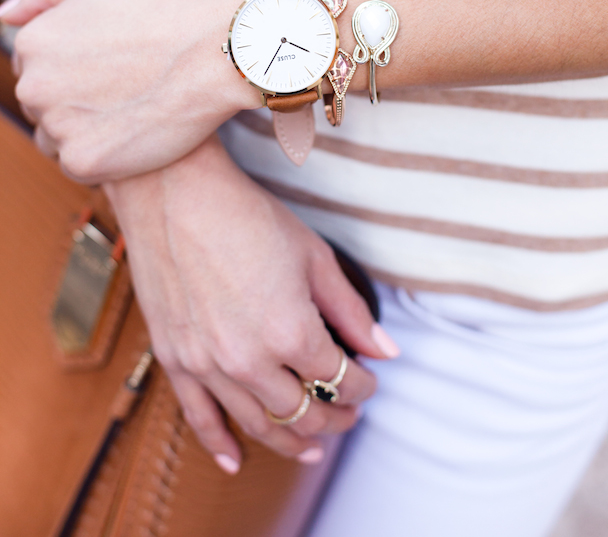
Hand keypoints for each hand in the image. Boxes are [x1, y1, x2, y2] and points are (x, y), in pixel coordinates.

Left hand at [1, 0, 259, 181]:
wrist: (217, 52)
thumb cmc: (166, 10)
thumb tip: (5, 17)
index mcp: (34, 41)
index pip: (34, 63)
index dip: (73, 62)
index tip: (109, 63)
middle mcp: (35, 85)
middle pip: (41, 101)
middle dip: (73, 96)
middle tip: (124, 88)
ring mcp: (57, 126)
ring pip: (55, 136)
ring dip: (82, 128)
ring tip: (129, 111)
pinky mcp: (84, 162)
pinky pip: (78, 164)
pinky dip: (102, 154)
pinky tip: (133, 134)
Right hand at [104, 137, 398, 472]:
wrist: (175, 193)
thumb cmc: (247, 216)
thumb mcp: (314, 256)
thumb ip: (351, 310)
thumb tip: (385, 350)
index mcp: (290, 330)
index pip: (340, 379)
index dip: (363, 385)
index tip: (369, 379)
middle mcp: (249, 359)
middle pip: (304, 412)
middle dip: (335, 418)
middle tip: (348, 414)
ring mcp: (207, 364)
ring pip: (259, 425)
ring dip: (292, 439)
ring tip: (312, 443)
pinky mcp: (175, 360)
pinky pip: (200, 419)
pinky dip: (220, 445)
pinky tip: (237, 460)